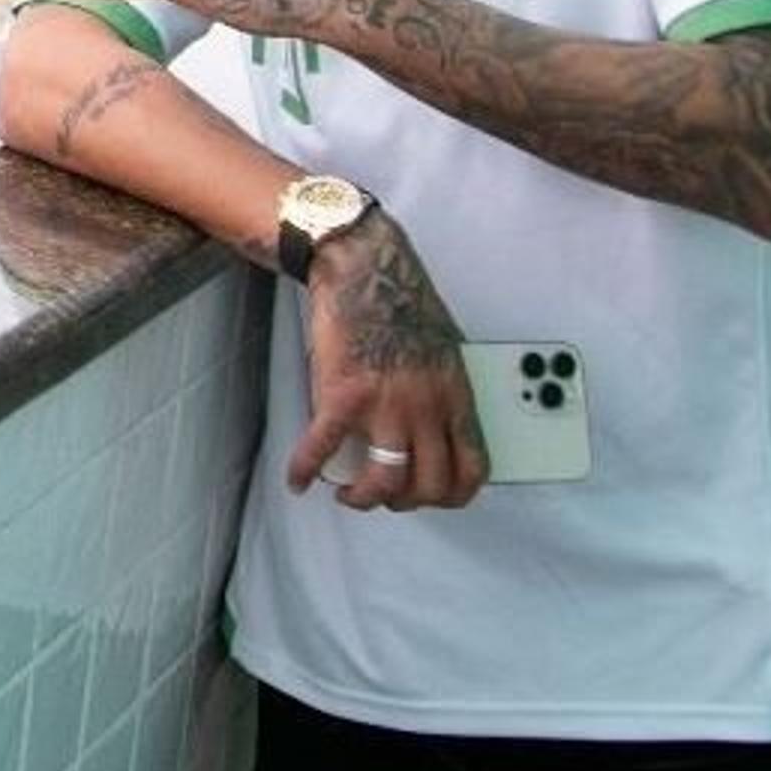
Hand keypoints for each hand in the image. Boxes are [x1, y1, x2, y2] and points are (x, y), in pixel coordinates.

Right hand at [285, 209, 489, 512]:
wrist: (362, 269)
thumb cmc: (399, 300)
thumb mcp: (444, 350)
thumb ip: (443, 392)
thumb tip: (435, 424)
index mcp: (454, 396)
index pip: (472, 467)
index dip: (453, 495)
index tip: (434, 498)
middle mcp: (426, 406)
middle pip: (427, 484)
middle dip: (404, 502)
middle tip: (386, 496)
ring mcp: (384, 404)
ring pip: (383, 480)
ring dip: (363, 498)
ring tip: (347, 494)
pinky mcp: (342, 395)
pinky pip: (321, 447)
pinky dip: (305, 469)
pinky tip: (298, 479)